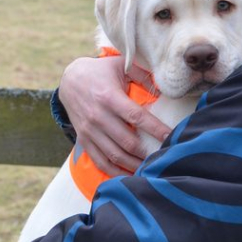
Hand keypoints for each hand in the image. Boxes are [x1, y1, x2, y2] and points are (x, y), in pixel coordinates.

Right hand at [58, 56, 171, 174]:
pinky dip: (115, 172)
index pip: (136, 117)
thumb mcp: (119, 66)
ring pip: (114, 155)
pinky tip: (129, 175)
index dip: (155, 129)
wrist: (69, 80)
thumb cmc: (100, 72)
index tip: (172, 137)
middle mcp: (98, 116)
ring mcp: (89, 130)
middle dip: (148, 153)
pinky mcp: (84, 139)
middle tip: (165, 158)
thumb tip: (165, 88)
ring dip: (134, 165)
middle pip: (127, 142)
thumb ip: (142, 75)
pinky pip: (100, 161)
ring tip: (151, 168)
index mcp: (109, 97)